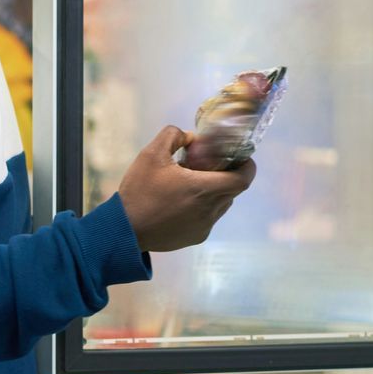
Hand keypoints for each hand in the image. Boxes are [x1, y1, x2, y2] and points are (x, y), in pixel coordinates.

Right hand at [116, 126, 257, 252]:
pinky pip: (208, 218)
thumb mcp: (151, 154)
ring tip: (192, 184)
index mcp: (204, 189)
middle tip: (210, 165)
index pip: (244, 179)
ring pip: (221, 205)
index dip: (248, 166)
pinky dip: (203, 207)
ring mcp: (204, 226)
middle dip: (227, 175)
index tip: (241, 157)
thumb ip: (173, 136)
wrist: (124, 230)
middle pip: (233, 190)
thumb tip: (190, 137)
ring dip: (214, 192)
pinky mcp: (195, 237)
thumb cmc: (139, 192)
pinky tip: (181, 202)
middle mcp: (210, 210)